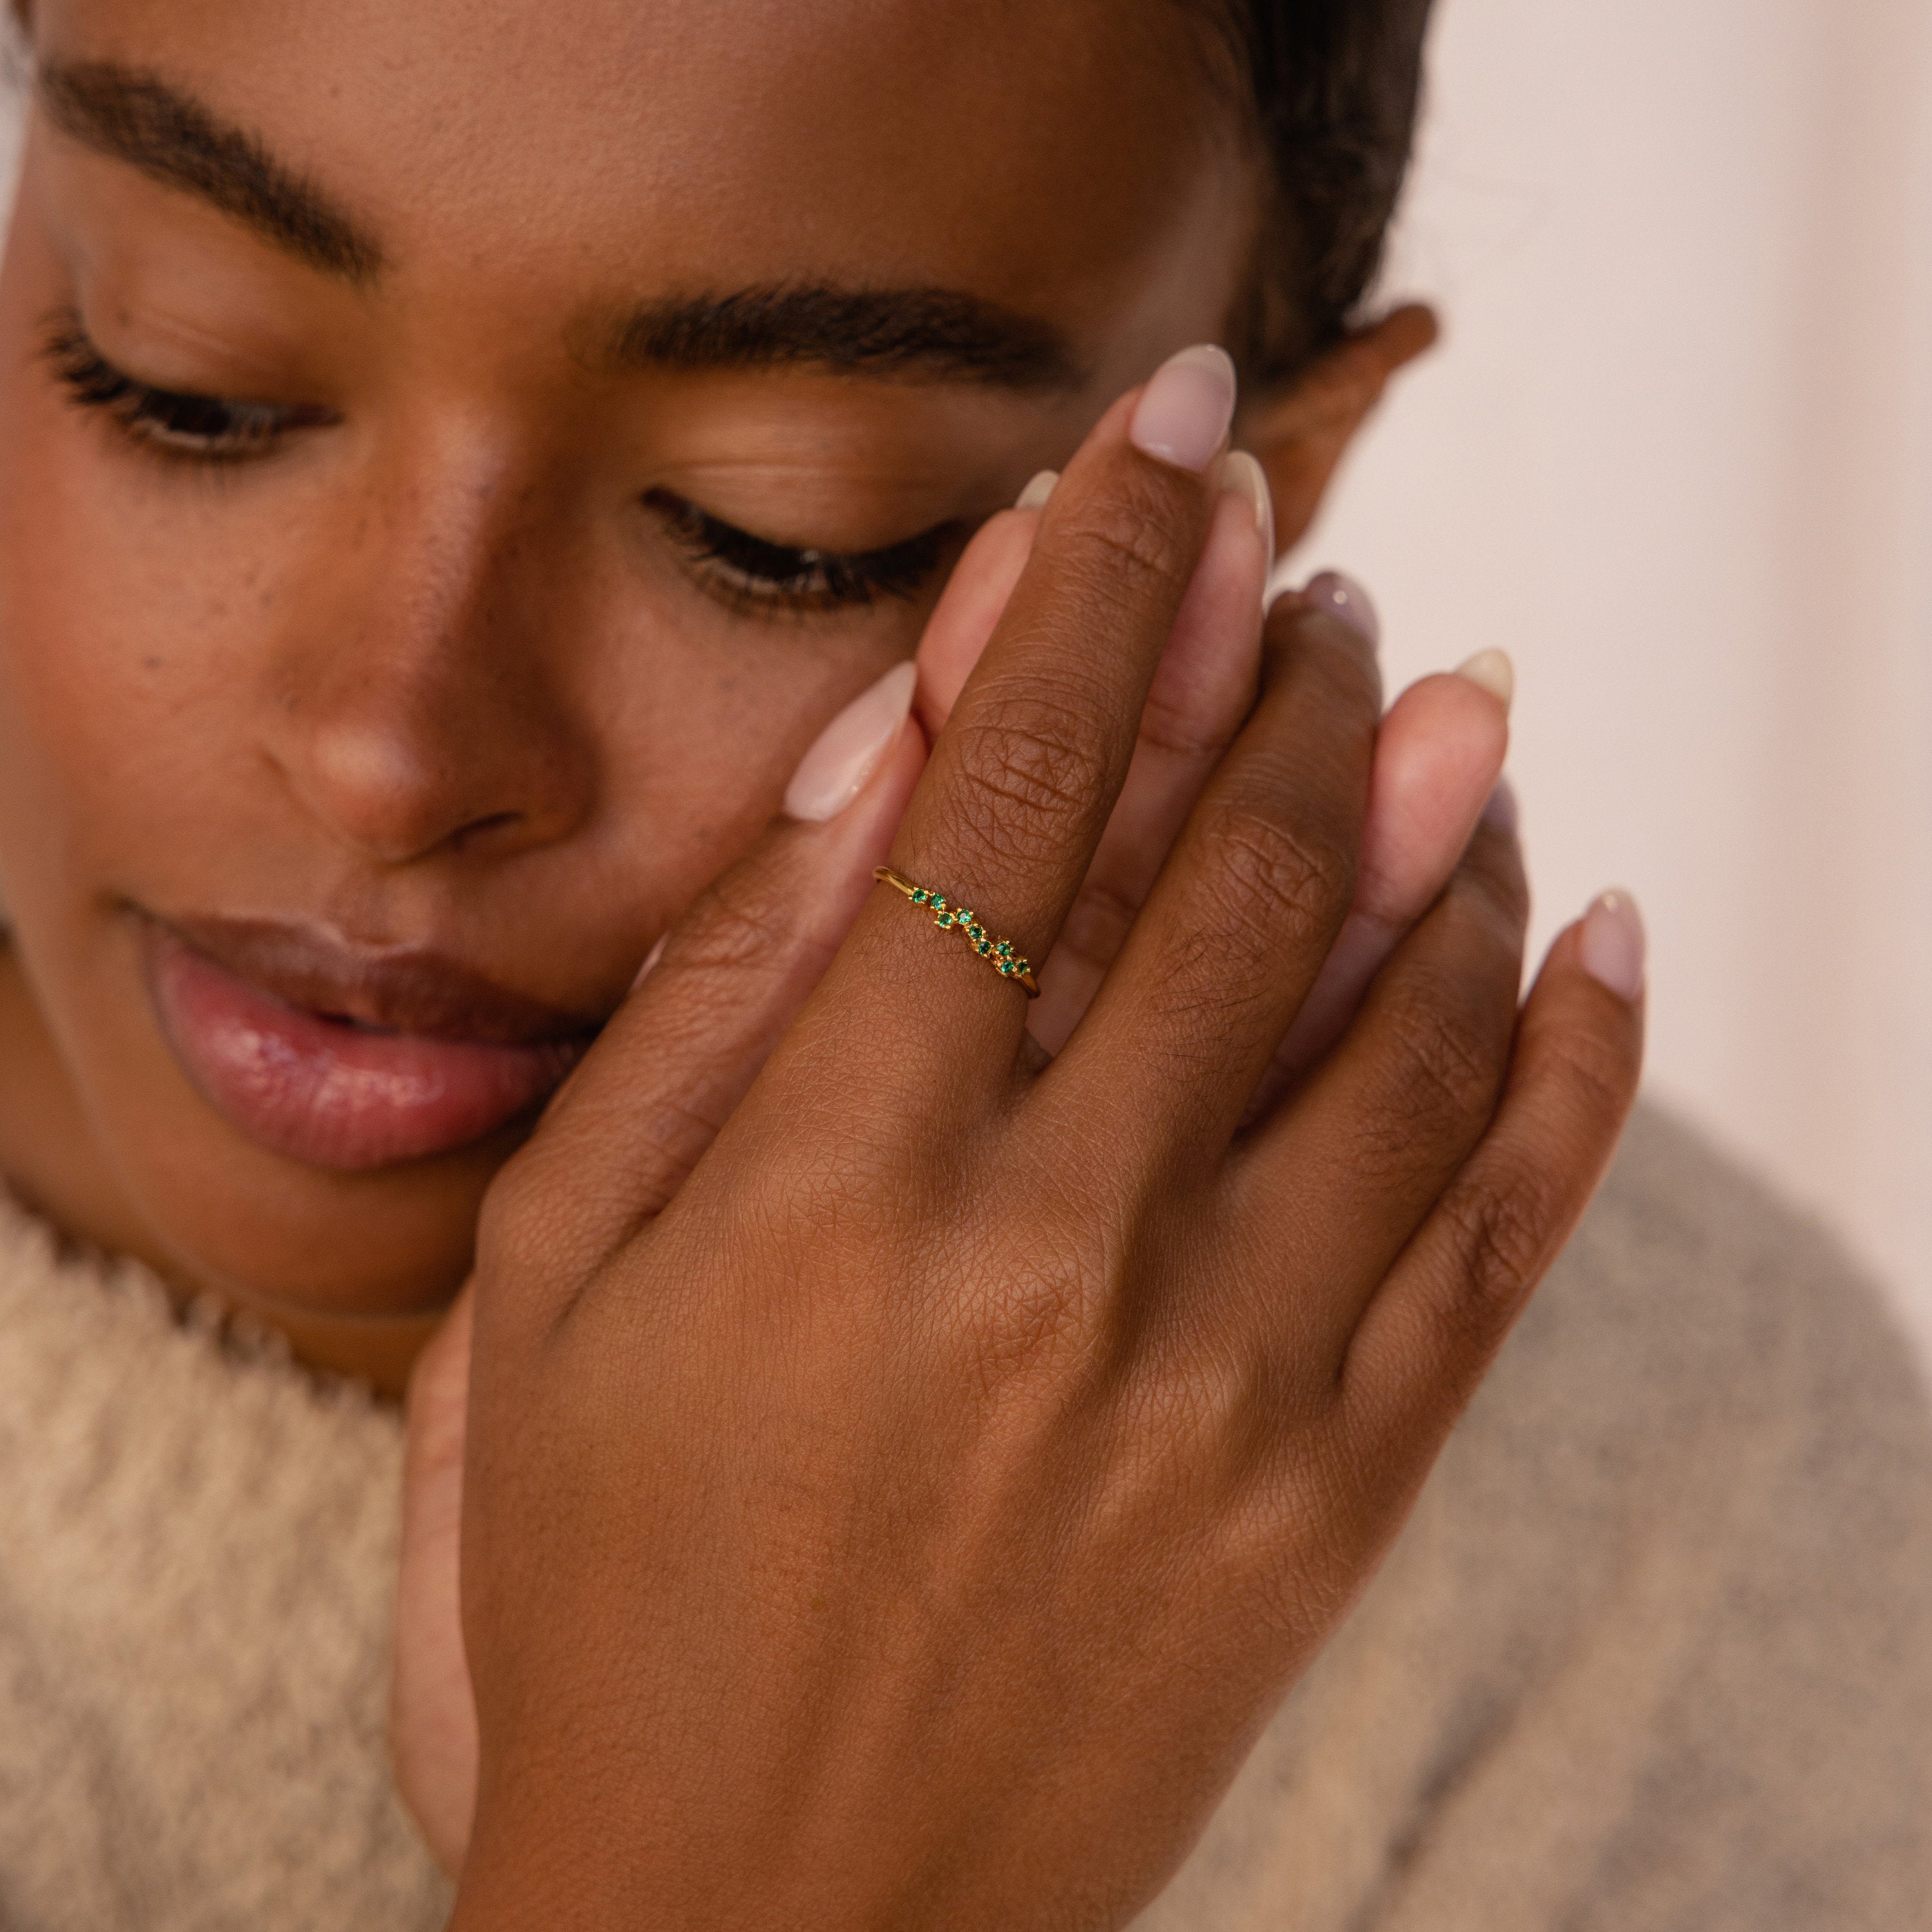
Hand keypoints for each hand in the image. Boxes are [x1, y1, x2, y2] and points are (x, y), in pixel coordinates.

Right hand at [391, 363, 1509, 1880]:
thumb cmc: (595, 1588)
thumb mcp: (554, 1281)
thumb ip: (716, 1010)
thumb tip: (882, 764)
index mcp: (834, 1183)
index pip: (1008, 793)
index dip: (1093, 585)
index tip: (1161, 444)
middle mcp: (1058, 1254)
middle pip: (1230, 866)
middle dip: (1279, 666)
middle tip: (1312, 565)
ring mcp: (1229, 1381)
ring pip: (1405, 1017)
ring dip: (1441, 820)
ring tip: (1448, 698)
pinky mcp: (1333, 1498)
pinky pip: (1504, 1233)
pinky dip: (1568, 1058)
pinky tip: (1590, 930)